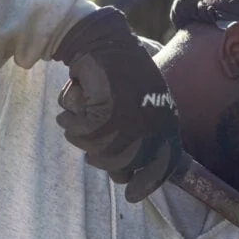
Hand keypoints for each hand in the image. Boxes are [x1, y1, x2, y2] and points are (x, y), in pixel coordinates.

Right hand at [54, 7, 181, 202]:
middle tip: (94, 135)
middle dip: (103, 156)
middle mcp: (151, 125)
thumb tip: (127, 176)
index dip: (146, 185)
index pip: (162, 166)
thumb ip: (139, 139)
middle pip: (120, 165)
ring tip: (87, 109)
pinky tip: (78, 99)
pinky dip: (72, 118)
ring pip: (96, 150)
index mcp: (166, 123)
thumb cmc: (121, 76)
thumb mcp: (141, 107)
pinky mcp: (102, 110)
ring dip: (84, 133)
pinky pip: (79, 132)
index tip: (132, 197)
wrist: (104, 41)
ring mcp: (127, 120)